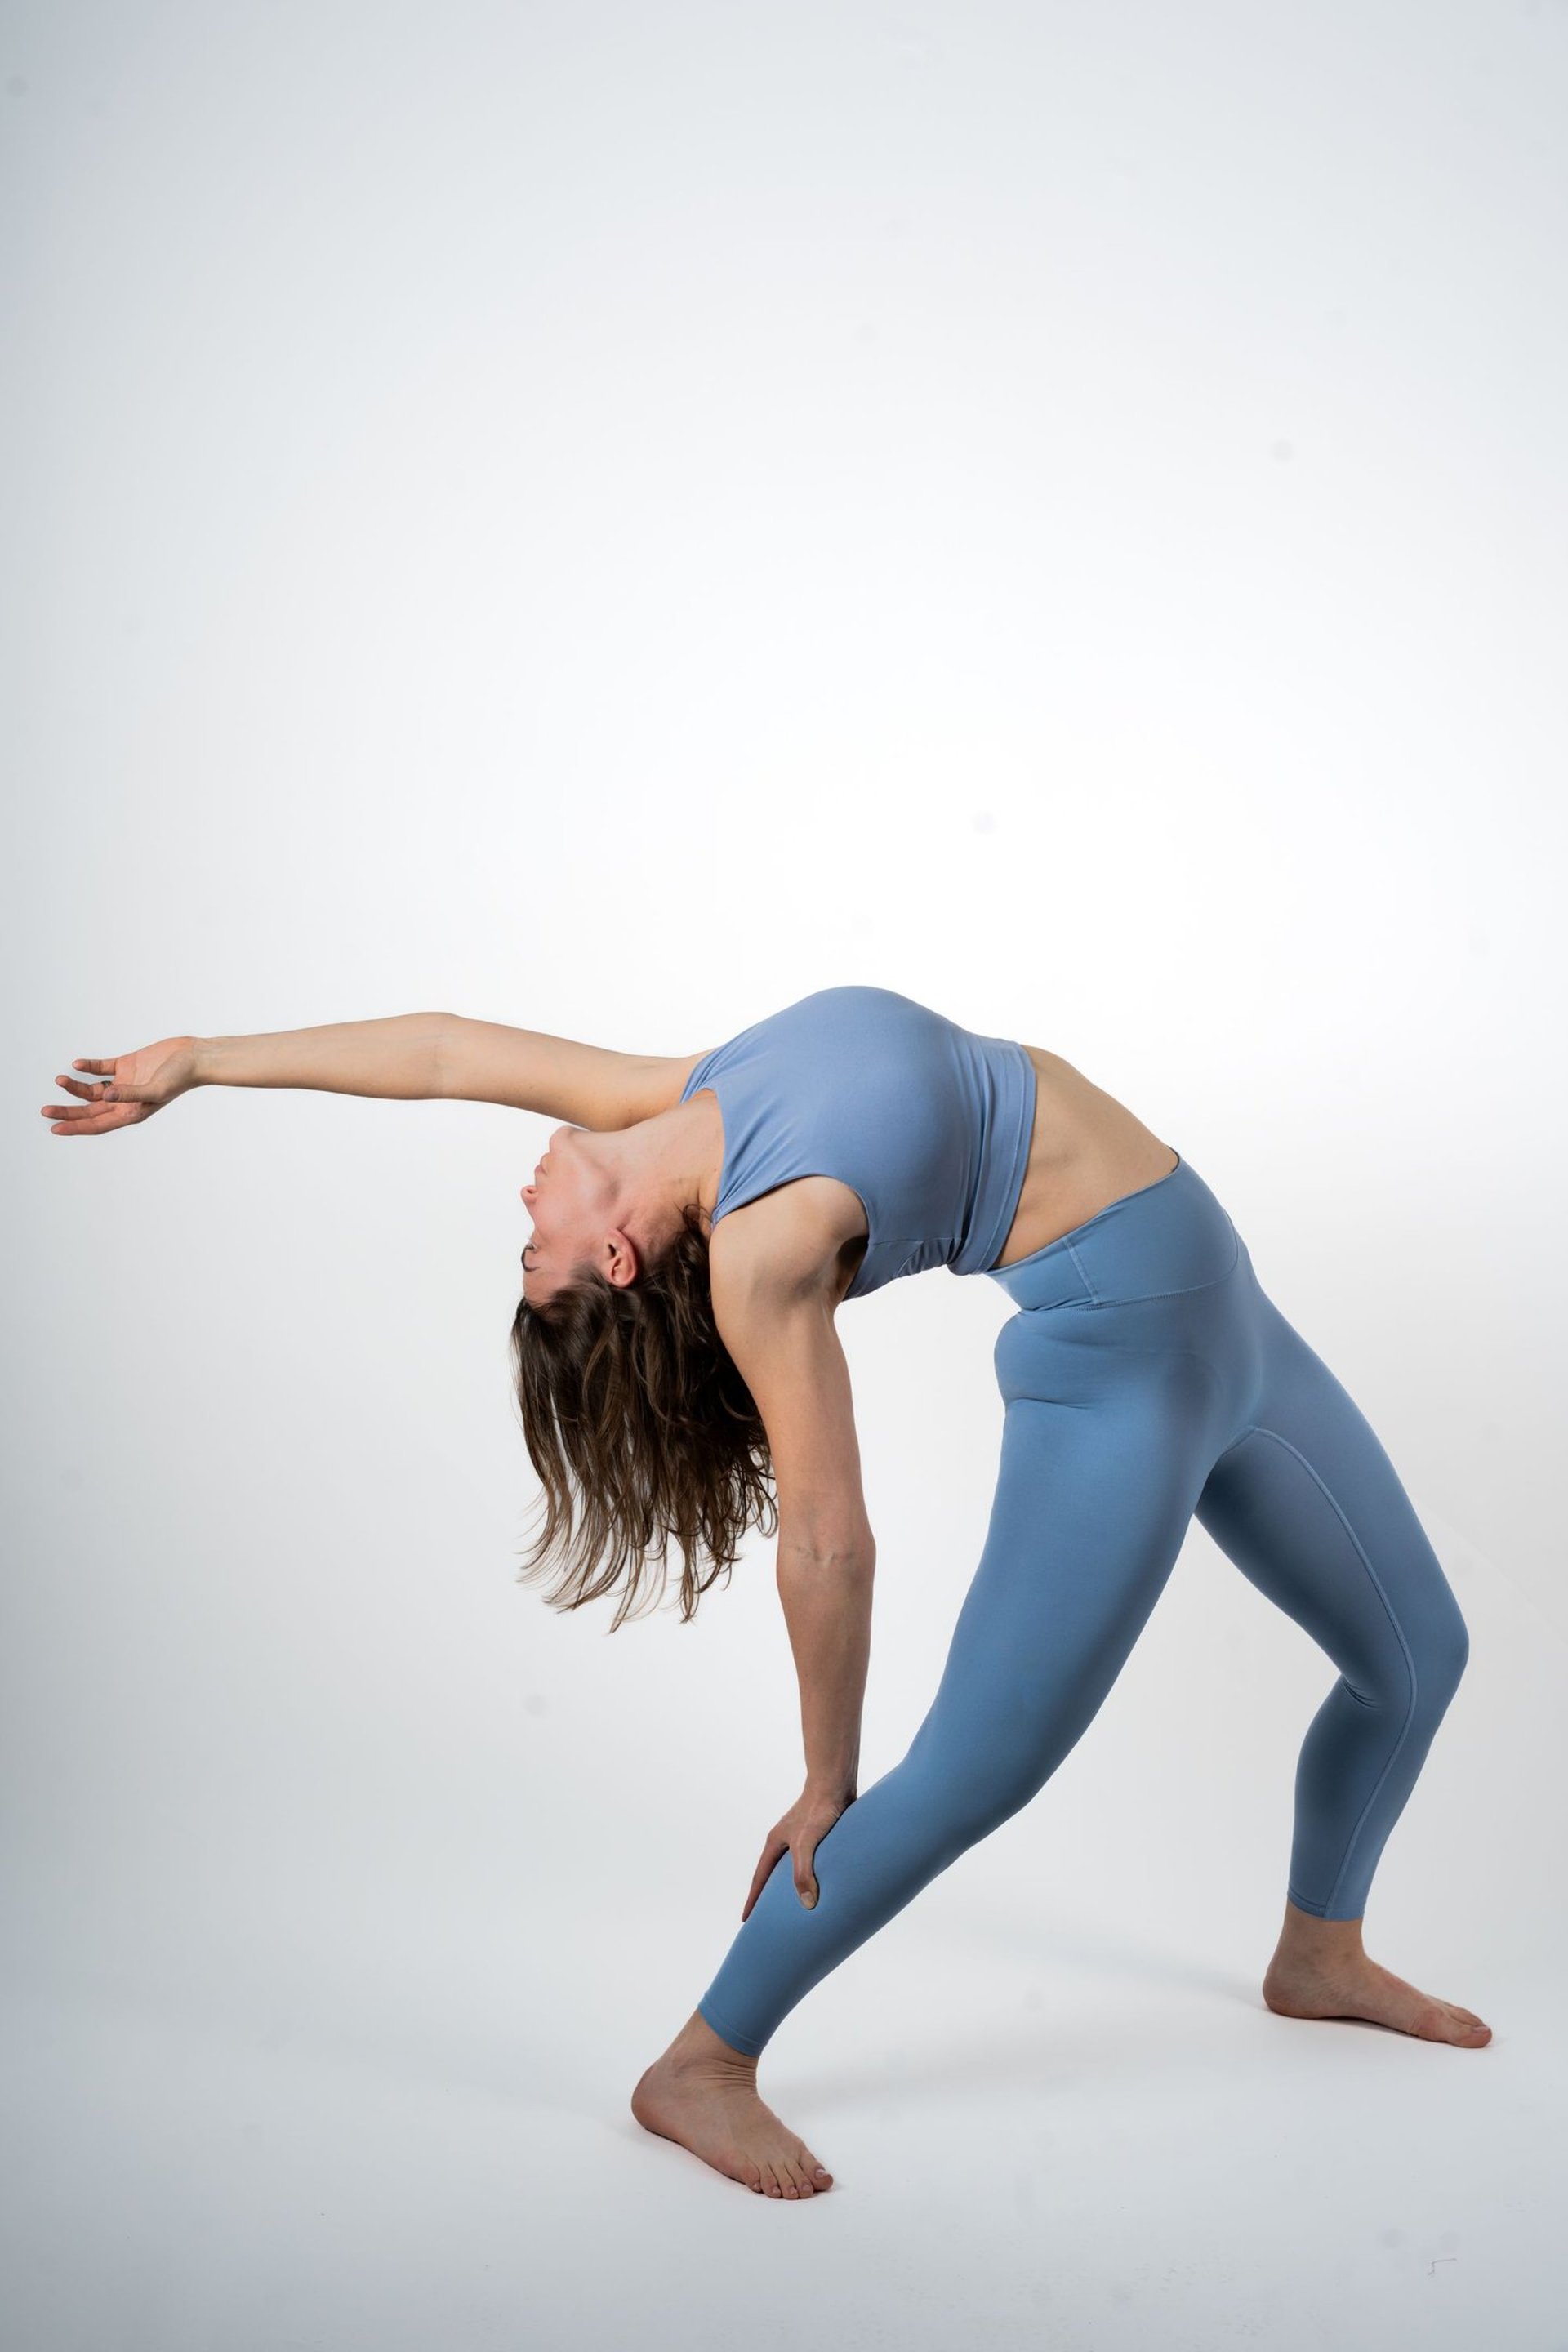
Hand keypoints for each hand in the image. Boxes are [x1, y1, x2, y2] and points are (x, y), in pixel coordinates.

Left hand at [41, 1036, 198, 1135]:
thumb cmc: (180, 1077)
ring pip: (92, 1089)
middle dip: (67, 1111)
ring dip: (75, 1087)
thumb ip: (130, 1093)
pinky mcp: (126, 1064)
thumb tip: (106, 1096)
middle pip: (89, 1110)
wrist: (194, 1057)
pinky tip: (77, 1065)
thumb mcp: (155, 1089)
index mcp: (131, 1113)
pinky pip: (101, 1068)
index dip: (75, 1128)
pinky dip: (88, 1067)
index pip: (97, 1124)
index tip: (55, 1129)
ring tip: (59, 1080)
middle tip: (45, 1111)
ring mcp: (125, 1082)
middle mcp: (125, 1100)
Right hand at [741, 1783, 855, 1921]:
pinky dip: (814, 1875)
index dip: (753, 1900)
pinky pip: (813, 1862)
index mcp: (775, 1843)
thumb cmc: (818, 1809)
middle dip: (770, 1896)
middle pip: (773, 1874)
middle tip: (770, 1918)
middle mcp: (786, 1840)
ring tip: (799, 1906)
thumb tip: (807, 1904)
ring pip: (794, 1868)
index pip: (760, 1878)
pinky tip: (826, 1884)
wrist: (835, 1783)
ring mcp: (802, 1837)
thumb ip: (803, 1873)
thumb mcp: (807, 1844)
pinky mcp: (821, 1835)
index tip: (746, 1919)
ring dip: (794, 1885)